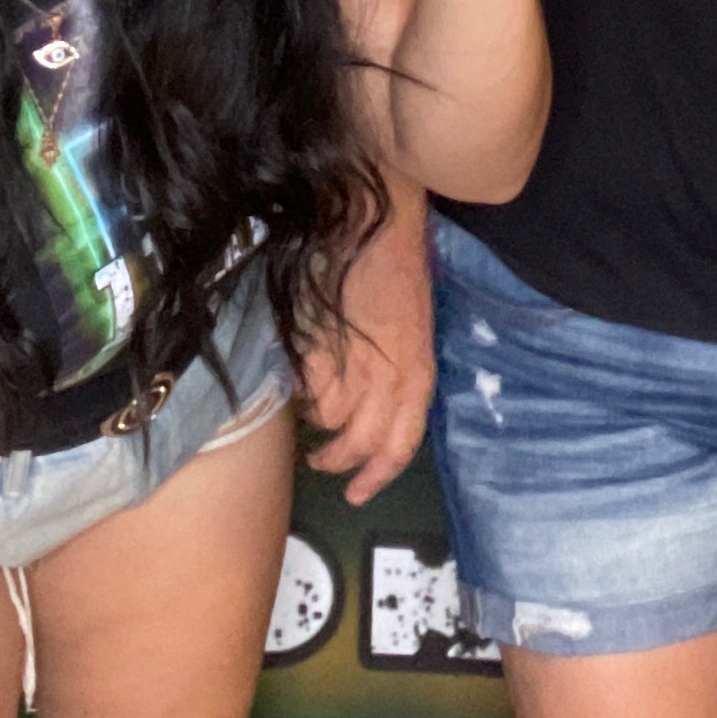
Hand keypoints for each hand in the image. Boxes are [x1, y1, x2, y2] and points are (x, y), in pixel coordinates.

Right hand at [301, 189, 434, 505]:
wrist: (379, 223)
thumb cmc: (400, 269)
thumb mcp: (415, 330)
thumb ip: (398, 372)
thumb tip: (370, 406)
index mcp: (419, 374)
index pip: (401, 444)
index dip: (378, 476)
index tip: (358, 494)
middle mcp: (390, 378)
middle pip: (362, 444)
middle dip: (338, 461)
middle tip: (322, 463)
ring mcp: (355, 364)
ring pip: (329, 422)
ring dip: (317, 425)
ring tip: (308, 419)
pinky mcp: (323, 347)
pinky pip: (306, 391)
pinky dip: (299, 393)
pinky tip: (297, 384)